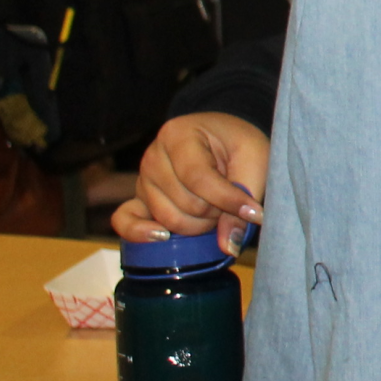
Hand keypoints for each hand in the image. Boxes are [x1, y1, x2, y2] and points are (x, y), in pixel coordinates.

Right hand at [109, 112, 269, 254]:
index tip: (255, 213)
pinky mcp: (138, 199)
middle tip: (232, 200)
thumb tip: (228, 245)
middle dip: (216, 211)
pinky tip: (164, 237)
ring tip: (214, 206)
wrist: (222, 139)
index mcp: (178, 135)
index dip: (228, 200)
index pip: (199, 178)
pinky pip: (125, 221)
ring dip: (200, 224)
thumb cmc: (238, 145)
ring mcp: (143, 180)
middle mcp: (153, 157)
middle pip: (186, 204)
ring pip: (169, 219)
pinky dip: (141, 233)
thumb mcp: (254, 160)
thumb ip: (244, 197)